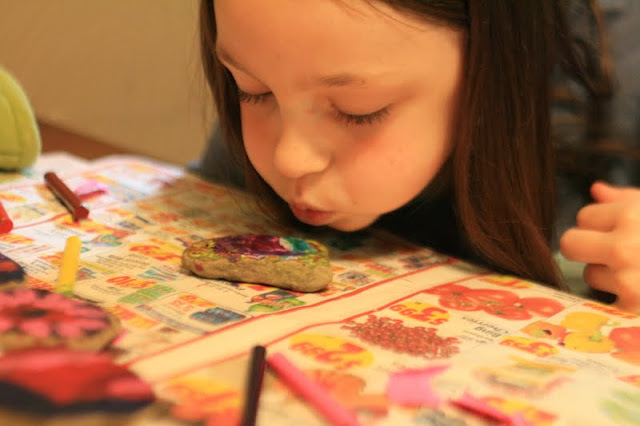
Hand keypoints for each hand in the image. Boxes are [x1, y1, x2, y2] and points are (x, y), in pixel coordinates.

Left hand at [559, 181, 639, 313]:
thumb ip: (627, 200)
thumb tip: (596, 189)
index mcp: (632, 216)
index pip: (584, 216)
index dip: (603, 224)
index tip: (627, 231)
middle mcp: (625, 248)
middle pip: (570, 243)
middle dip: (589, 248)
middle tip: (620, 254)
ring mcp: (628, 283)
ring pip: (591, 276)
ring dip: (611, 278)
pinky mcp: (631, 312)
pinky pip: (601, 305)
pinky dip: (621, 303)